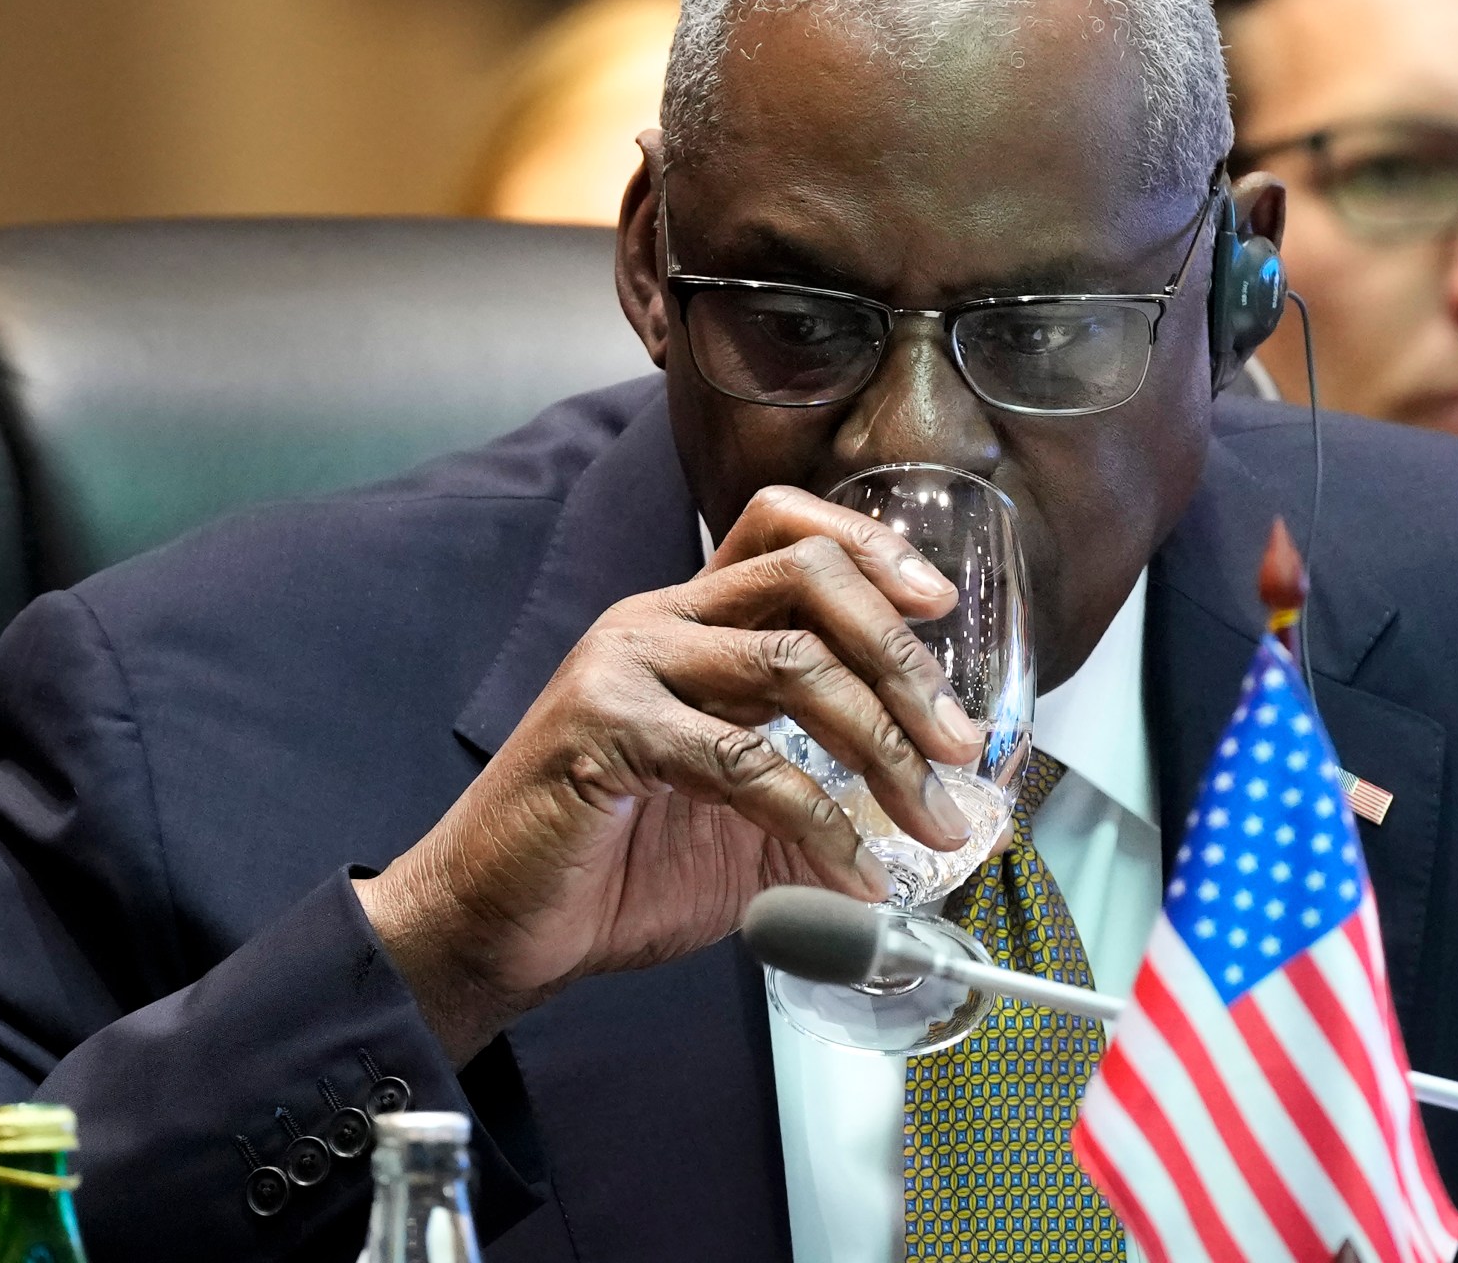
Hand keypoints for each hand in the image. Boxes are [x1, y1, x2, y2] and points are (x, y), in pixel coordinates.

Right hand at [354, 486, 988, 1061]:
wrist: (496, 929)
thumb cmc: (613, 870)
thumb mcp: (747, 830)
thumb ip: (832, 806)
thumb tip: (941, 819)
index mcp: (690, 623)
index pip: (785, 527)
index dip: (871, 547)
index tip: (940, 608)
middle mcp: (658, 623)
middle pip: (808, 575)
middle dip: (904, 658)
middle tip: (961, 742)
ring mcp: (626, 668)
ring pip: (791, 661)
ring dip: (883, 743)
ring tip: (931, 818)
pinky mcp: (605, 730)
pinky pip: (743, 760)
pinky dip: (819, 821)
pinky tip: (855, 874)